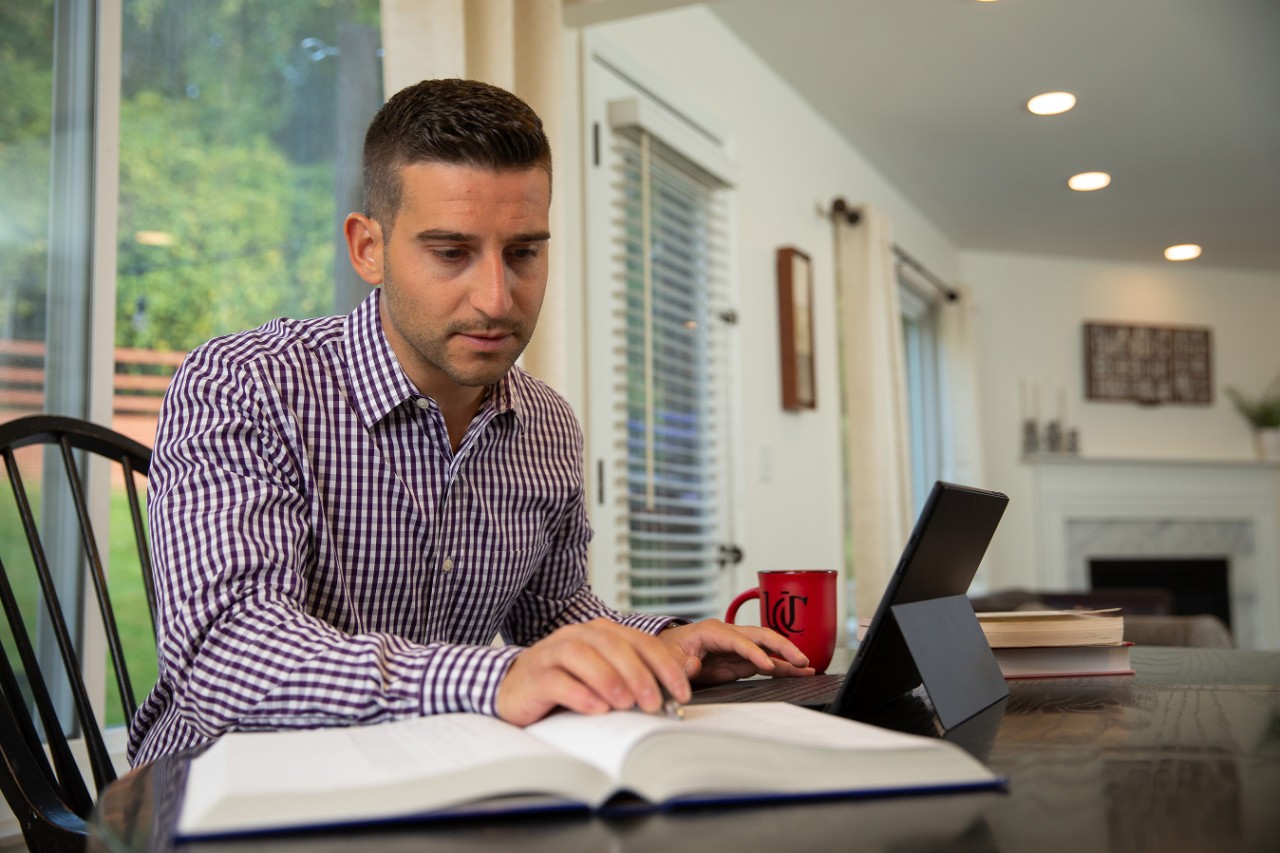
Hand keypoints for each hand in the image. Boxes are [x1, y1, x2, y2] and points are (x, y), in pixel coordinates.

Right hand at [495, 619, 691, 726]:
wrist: (513, 688)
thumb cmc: (564, 683)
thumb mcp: (604, 677)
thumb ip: (634, 677)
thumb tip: (676, 684)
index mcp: (599, 632)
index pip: (640, 641)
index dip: (664, 665)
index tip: (681, 691)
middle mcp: (576, 636)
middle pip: (612, 645)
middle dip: (638, 673)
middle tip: (654, 702)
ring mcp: (552, 653)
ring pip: (582, 656)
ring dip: (608, 679)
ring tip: (626, 703)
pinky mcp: (534, 676)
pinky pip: (556, 680)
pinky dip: (578, 693)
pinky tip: (595, 708)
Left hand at [657, 619, 814, 685]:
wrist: (661, 655)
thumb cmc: (664, 653)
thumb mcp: (666, 660)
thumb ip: (680, 665)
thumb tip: (693, 665)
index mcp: (710, 631)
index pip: (737, 639)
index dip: (753, 652)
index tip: (767, 665)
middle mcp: (727, 635)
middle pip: (759, 636)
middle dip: (781, 647)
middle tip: (800, 660)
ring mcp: (736, 647)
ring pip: (767, 648)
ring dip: (786, 657)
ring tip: (807, 667)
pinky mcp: (739, 660)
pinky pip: (764, 661)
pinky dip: (780, 666)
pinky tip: (796, 672)